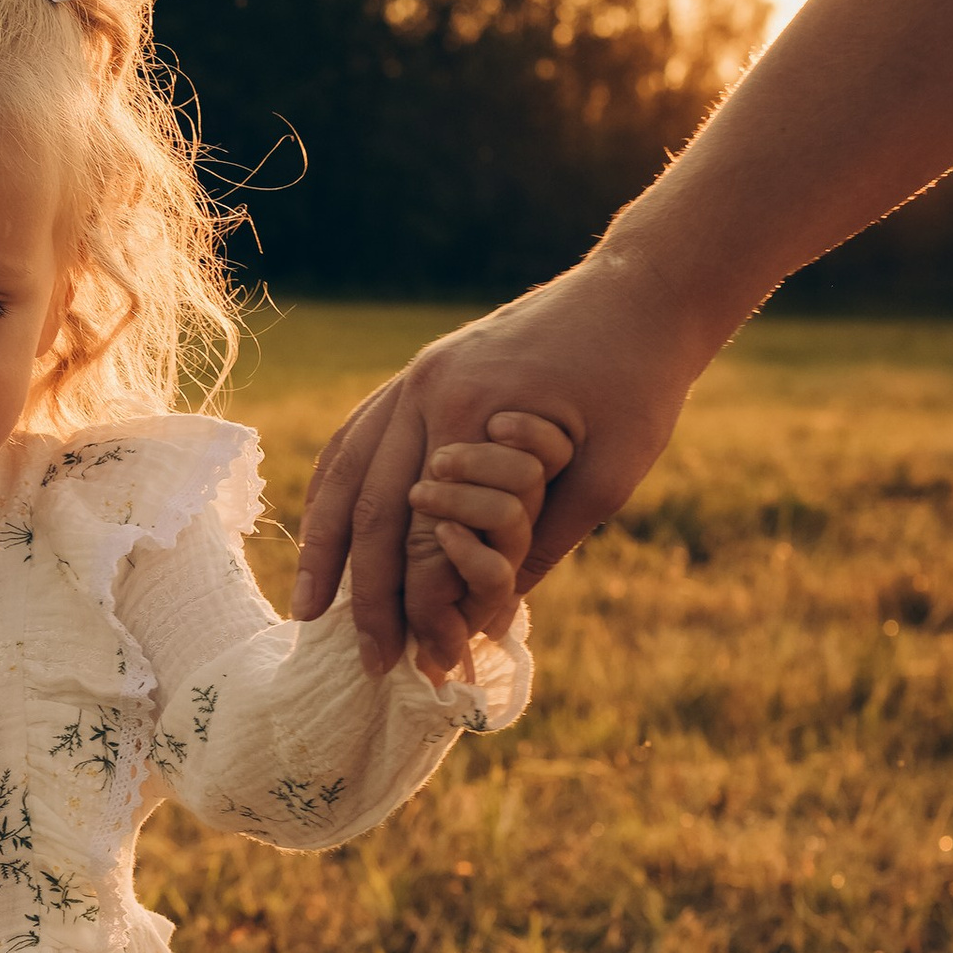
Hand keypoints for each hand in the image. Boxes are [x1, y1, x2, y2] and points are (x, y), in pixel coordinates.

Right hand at [293, 252, 717, 672]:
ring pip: (346, 469)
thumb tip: (488, 616)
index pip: (424, 533)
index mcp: (470, 412)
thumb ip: (542, 543)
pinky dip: (334, 489)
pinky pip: (359, 435)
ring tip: (309, 607)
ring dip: (324, 544)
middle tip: (364, 659)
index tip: (421, 662)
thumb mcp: (607, 475)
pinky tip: (325, 529)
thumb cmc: (641, 381)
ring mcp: (417, 375)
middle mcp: (425, 389)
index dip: (418, 606)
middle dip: (362, 593)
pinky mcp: (423, 371)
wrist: (643, 290)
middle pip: (372, 509)